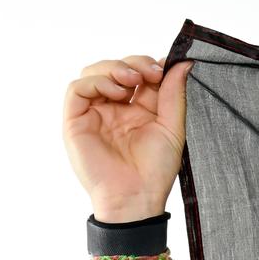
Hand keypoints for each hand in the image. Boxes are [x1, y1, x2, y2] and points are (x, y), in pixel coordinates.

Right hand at [64, 56, 190, 221]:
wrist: (136, 196)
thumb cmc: (155, 170)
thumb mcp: (172, 127)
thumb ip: (174, 95)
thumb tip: (182, 63)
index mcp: (138, 110)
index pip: (139, 75)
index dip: (149, 65)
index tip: (165, 67)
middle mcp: (114, 108)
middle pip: (116, 68)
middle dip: (134, 63)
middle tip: (150, 72)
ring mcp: (94, 112)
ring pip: (94, 72)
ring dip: (114, 68)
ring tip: (133, 80)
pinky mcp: (76, 119)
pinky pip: (78, 88)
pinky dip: (97, 81)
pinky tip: (117, 91)